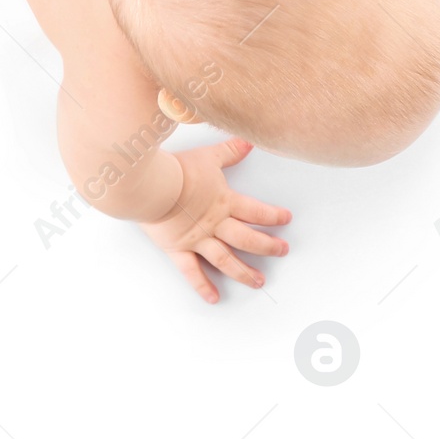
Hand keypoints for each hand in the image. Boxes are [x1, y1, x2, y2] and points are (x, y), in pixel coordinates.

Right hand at [140, 139, 290, 301]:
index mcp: (224, 202)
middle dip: (267, 246)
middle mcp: (215, 224)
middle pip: (247, 239)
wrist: (152, 185)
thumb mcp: (207, 157)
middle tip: (282, 252)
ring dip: (244, 272)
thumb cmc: (178, 170)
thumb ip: (230, 151)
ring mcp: (198, 240)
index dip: (273, 216)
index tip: (287, 219)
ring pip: (226, 260)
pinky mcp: (179, 249)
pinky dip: (203, 286)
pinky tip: (213, 297)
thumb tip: (250, 141)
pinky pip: (192, 272)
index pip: (255, 211)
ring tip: (258, 282)